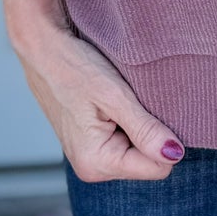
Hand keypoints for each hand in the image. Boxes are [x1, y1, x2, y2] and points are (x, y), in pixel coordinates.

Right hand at [0, 0, 183, 180]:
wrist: (42, 48)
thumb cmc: (73, 67)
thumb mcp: (115, 96)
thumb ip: (146, 129)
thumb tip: (174, 154)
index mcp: (97, 162)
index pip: (157, 168)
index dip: (164, 140)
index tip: (150, 109)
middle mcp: (91, 167)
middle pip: (147, 161)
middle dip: (149, 132)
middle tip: (130, 101)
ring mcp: (89, 156)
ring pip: (138, 150)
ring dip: (137, 125)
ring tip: (118, 99)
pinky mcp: (89, 143)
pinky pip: (124, 141)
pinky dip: (126, 121)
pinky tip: (112, 102)